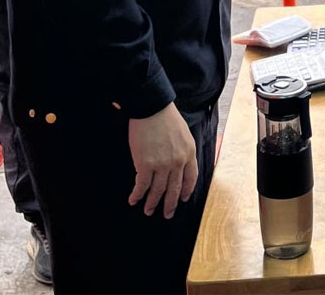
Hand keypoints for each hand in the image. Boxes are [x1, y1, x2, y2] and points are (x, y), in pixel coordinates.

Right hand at [128, 103, 197, 218]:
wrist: (152, 109)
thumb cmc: (166, 117)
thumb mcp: (183, 134)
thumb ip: (183, 150)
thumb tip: (179, 162)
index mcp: (189, 153)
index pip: (191, 178)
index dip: (186, 191)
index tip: (183, 199)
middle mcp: (177, 162)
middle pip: (174, 189)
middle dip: (170, 204)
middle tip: (167, 214)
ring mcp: (162, 165)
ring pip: (158, 190)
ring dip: (152, 203)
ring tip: (148, 211)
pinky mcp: (145, 165)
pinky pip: (142, 185)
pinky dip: (137, 194)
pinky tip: (133, 200)